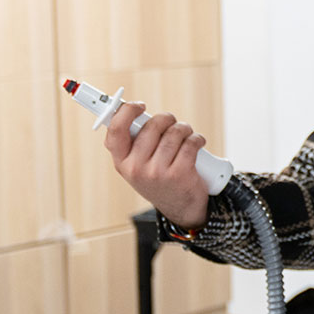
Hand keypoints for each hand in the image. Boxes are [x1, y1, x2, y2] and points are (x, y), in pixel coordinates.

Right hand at [103, 101, 208, 230]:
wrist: (181, 209)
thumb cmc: (159, 180)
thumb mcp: (137, 166)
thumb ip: (133, 142)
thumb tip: (130, 108)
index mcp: (122, 163)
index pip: (116, 130)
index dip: (127, 111)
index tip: (139, 105)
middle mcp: (136, 168)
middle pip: (152, 126)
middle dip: (166, 119)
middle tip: (171, 123)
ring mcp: (157, 172)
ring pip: (174, 132)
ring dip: (184, 129)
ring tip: (186, 135)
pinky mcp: (179, 174)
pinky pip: (190, 143)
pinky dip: (197, 139)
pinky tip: (197, 143)